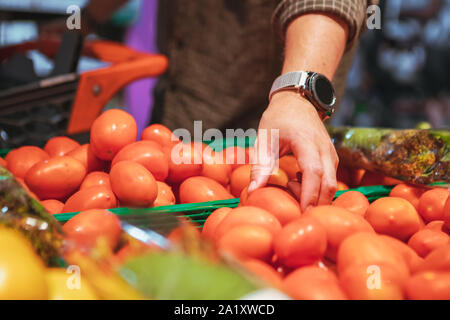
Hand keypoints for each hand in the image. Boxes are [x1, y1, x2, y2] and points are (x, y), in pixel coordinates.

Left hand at [249, 91, 338, 211]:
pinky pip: (330, 180)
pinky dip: (317, 189)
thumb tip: (253, 191)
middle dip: (314, 204)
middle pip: (328, 185)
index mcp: (307, 142)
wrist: (297, 101)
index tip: (300, 213)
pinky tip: (297, 181)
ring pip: (331, 185)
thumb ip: (261, 165)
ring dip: (314, 196)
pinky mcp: (332, 159)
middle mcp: (324, 149)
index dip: (308, 195)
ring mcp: (331, 154)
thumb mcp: (265, 139)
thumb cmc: (278, 118)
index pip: (313, 173)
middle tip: (293, 208)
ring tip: (290, 186)